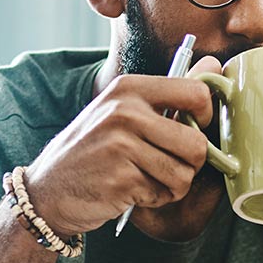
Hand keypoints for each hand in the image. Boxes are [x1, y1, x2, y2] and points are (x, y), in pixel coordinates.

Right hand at [24, 57, 223, 236]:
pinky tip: (131, 192)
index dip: (206, 118)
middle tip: (169, 167)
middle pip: (197, 144)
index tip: (193, 130)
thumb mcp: (122, 111)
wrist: (47, 190)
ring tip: (147, 180)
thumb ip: (169, 92)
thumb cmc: (92, 150)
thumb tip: (214, 63)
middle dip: (191, 165)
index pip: (196, 93)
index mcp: (129, 88)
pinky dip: (154, 199)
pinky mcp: (120, 179)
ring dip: (172, 186)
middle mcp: (125, 112)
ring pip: (184, 174)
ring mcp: (121, 146)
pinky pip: (163, 194)